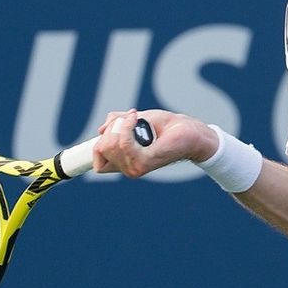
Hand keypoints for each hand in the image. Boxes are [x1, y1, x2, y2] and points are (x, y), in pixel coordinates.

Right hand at [92, 109, 218, 176]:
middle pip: (101, 148)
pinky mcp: (144, 162)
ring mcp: (135, 168)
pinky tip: (136, 117)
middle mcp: (129, 169)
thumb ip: (118, 124)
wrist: (190, 131)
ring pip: (109, 144)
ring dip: (120, 124)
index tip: (108, 131)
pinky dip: (126, 125)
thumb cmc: (167, 127)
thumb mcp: (137, 120)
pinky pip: (123, 142)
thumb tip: (101, 130)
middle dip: (111, 128)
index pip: (98, 162)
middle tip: (131, 119)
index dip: (98, 146)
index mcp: (126, 162)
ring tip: (136, 118)